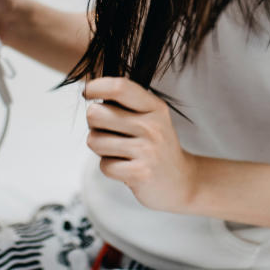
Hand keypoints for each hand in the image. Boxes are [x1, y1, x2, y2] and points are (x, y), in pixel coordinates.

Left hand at [83, 76, 200, 213]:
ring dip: (101, 149)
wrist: (181, 182)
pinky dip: (110, 168)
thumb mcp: (150, 117)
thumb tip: (90, 91)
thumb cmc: (155, 146)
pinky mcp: (140, 173)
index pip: (119, 87)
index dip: (96, 87)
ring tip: (119, 152)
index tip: (88, 92)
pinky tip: (126, 168)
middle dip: (94, 125)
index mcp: (154, 107)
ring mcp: (147, 150)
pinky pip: (104, 165)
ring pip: (95, 140)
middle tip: (109, 132)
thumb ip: (125, 103)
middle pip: (96, 114)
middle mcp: (152, 126)